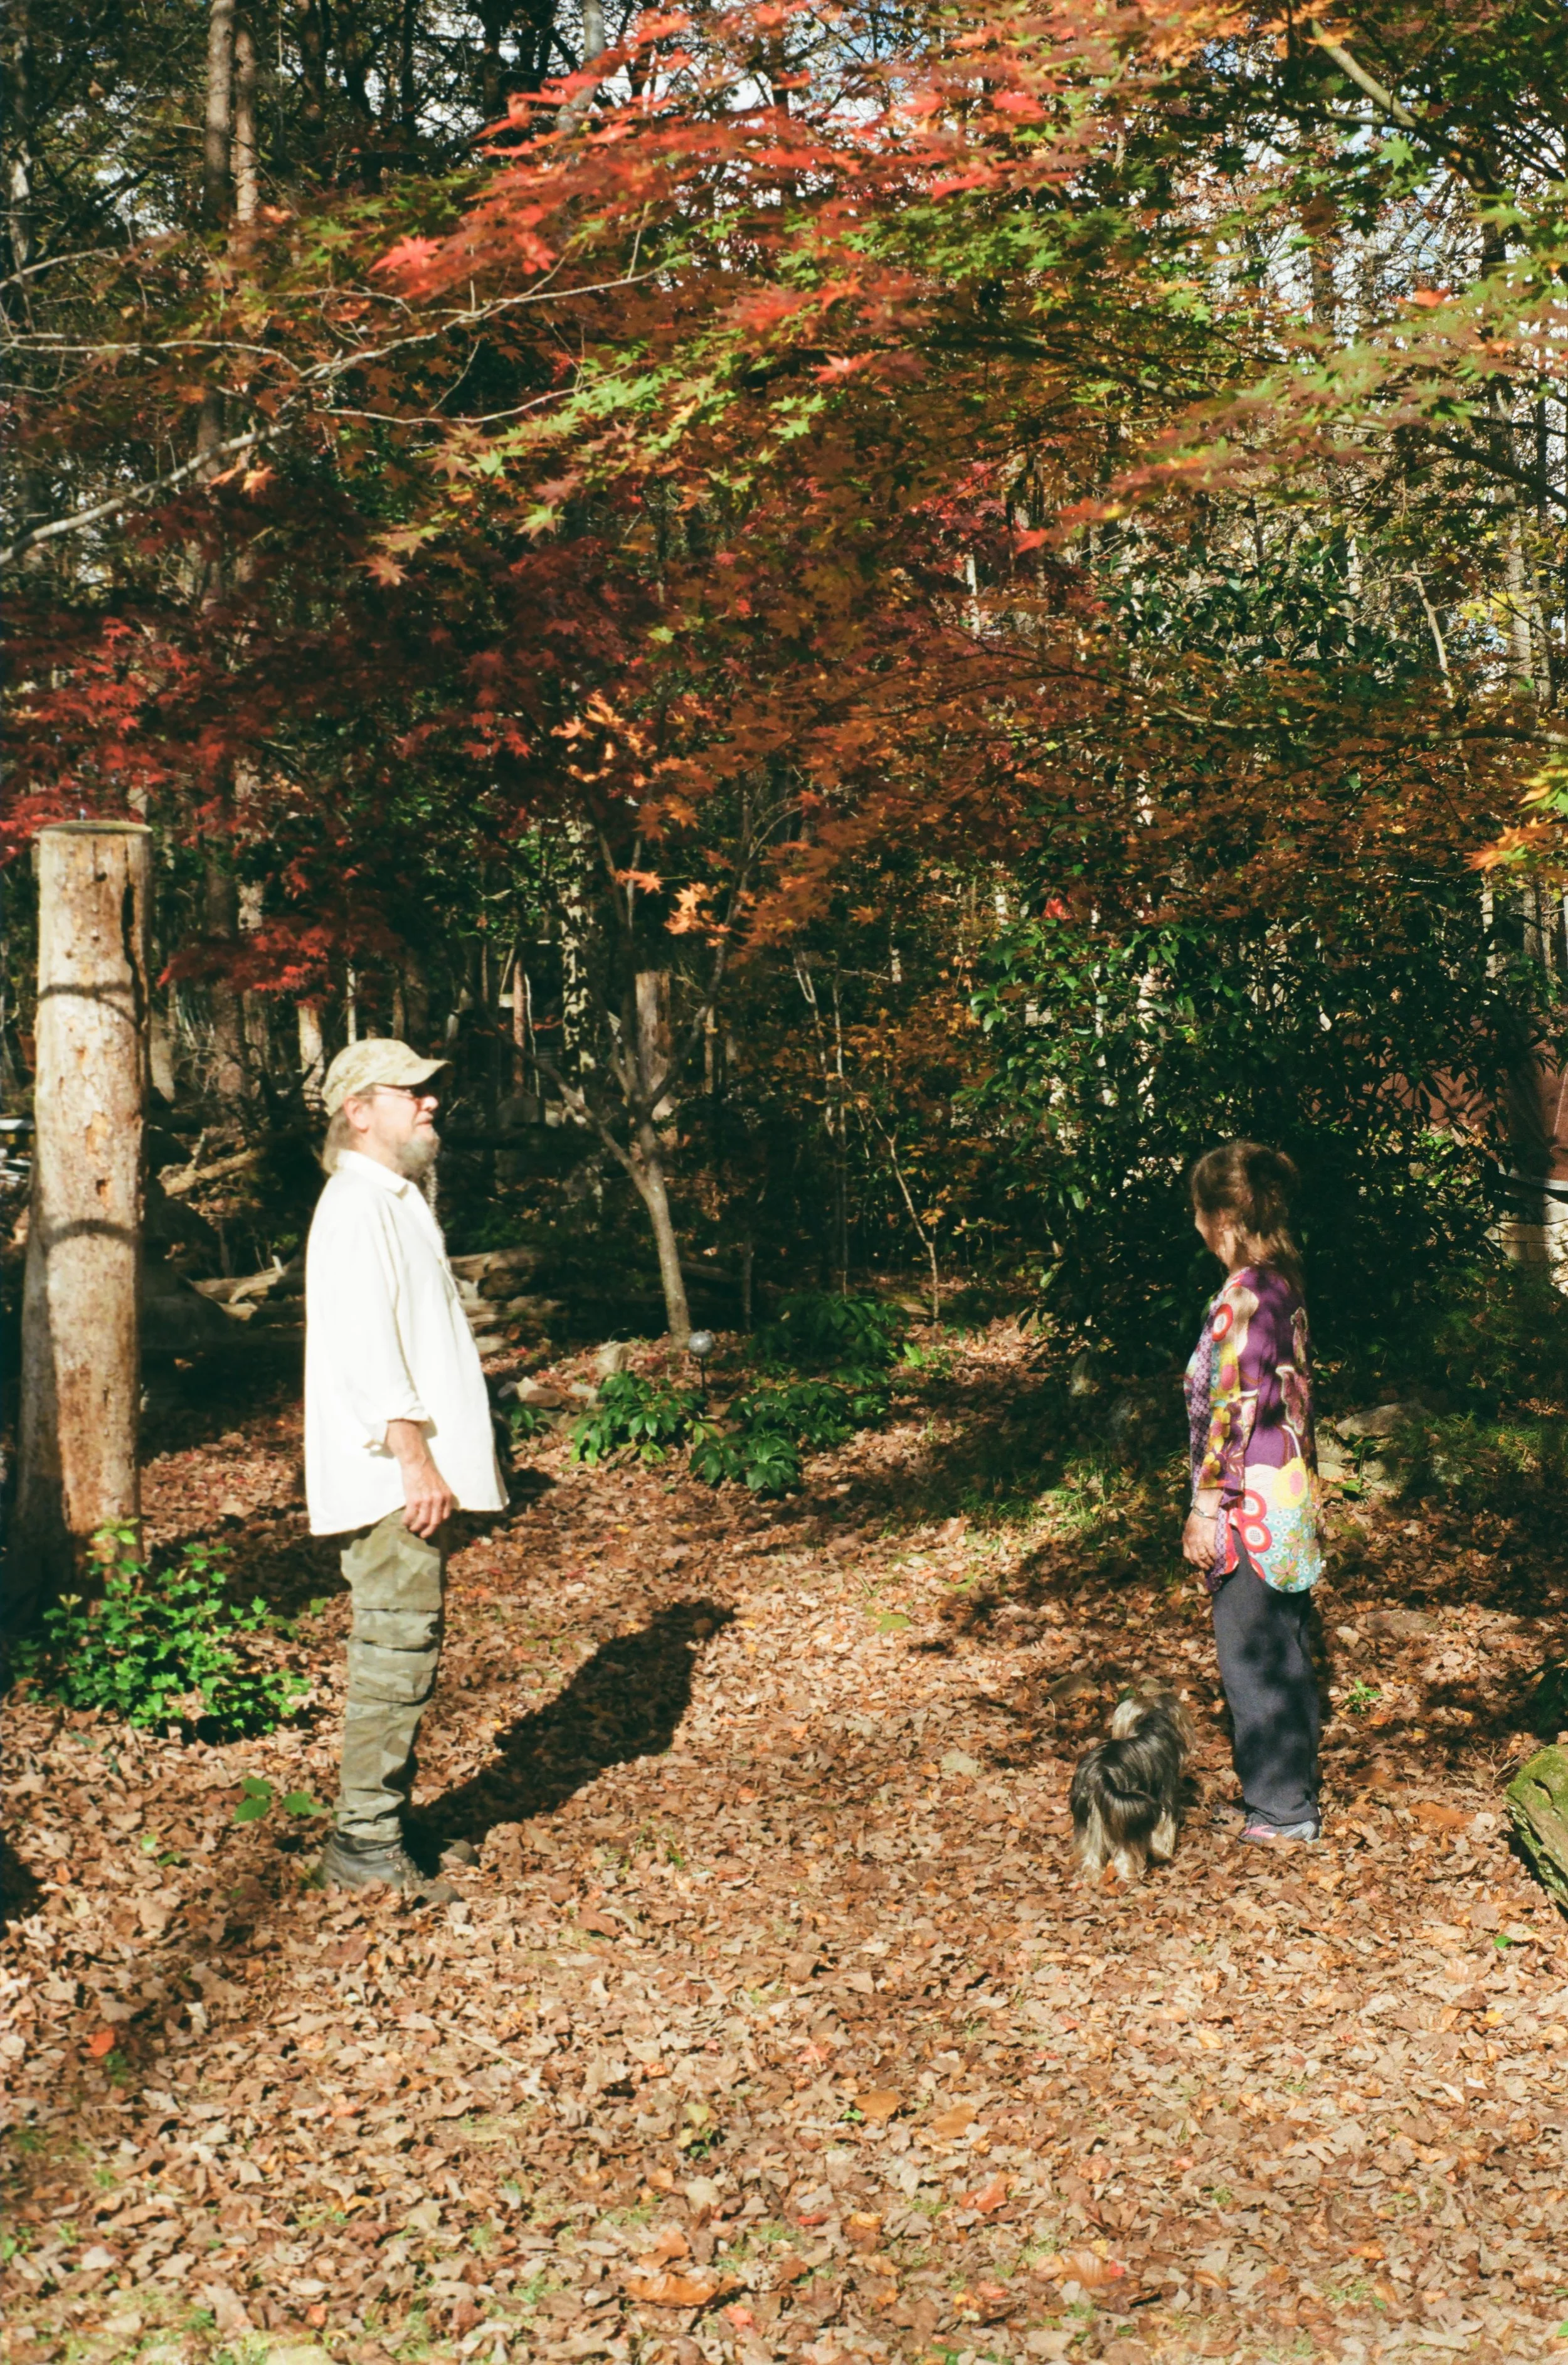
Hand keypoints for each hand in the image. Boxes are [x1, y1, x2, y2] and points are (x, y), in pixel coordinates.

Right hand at [385, 1419, 454, 1537]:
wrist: (416, 1461)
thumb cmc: (427, 1472)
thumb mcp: (440, 1485)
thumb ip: (440, 1498)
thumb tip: (436, 1512)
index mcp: (446, 1496)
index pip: (445, 1517)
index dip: (438, 1525)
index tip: (431, 1527)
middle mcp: (438, 1500)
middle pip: (435, 1522)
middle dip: (428, 1531)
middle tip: (422, 1535)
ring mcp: (426, 1500)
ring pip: (422, 1522)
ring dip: (416, 1528)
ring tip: (412, 1529)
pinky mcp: (414, 1500)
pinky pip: (410, 1516)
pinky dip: (407, 1522)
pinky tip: (404, 1522)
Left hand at [1181, 1508, 1217, 1570]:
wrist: (1203, 1510)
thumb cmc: (1196, 1517)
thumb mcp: (1188, 1528)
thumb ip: (1189, 1538)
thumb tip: (1192, 1545)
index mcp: (1185, 1539)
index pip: (1187, 1556)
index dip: (1193, 1562)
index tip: (1197, 1565)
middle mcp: (1191, 1542)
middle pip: (1195, 1559)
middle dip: (1201, 1566)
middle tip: (1207, 1568)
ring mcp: (1199, 1542)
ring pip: (1203, 1557)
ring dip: (1208, 1563)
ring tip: (1212, 1565)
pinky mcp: (1208, 1540)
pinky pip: (1211, 1552)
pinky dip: (1214, 1557)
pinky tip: (1217, 1559)